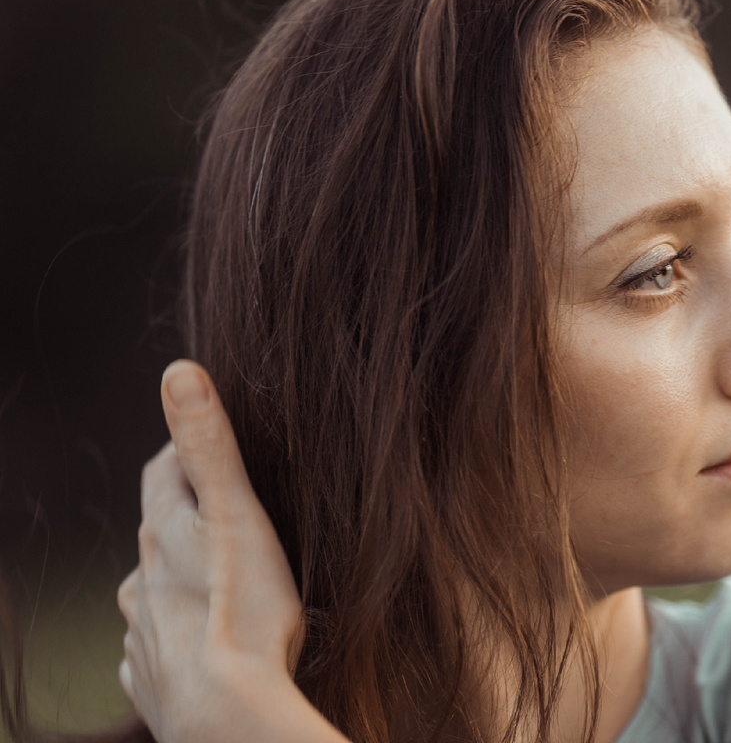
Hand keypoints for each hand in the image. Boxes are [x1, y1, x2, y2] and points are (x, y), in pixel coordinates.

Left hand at [117, 360, 323, 741]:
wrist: (227, 715)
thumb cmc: (243, 613)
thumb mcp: (238, 513)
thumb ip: (210, 444)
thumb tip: (179, 371)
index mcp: (161, 532)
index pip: (163, 470)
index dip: (187, 454)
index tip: (219, 453)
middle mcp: (138, 580)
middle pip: (158, 533)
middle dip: (189, 520)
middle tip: (237, 523)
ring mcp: (141, 633)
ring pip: (154, 592)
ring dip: (181, 581)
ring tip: (225, 588)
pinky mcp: (152, 679)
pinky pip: (156, 647)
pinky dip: (176, 636)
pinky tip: (204, 645)